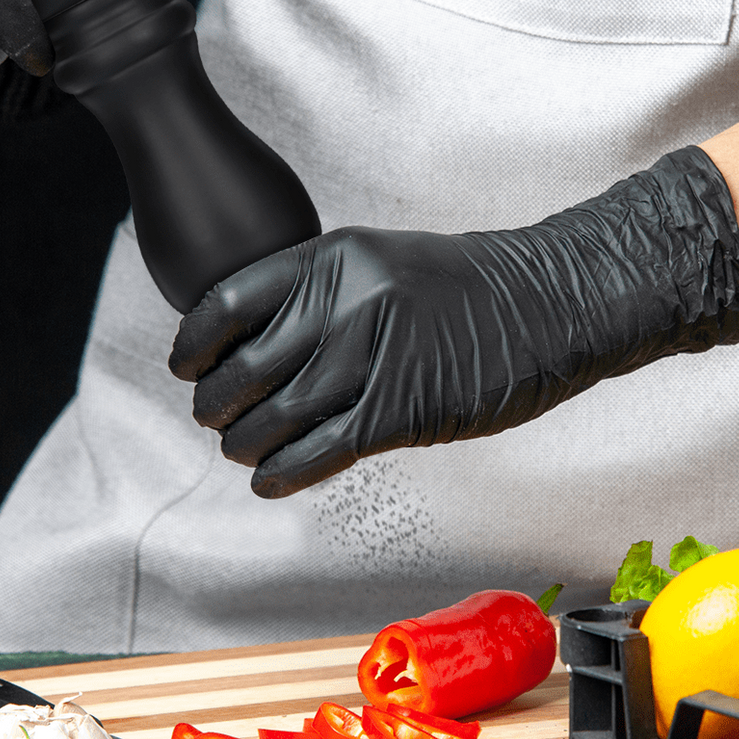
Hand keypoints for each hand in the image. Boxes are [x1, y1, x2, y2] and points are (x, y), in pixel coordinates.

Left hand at [169, 147, 738, 497]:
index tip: (187, 367)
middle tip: (214, 419)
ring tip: (243, 452)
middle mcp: (343, 302)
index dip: (194, 344)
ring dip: (246, 445)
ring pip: (275, 416)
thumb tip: (255, 341)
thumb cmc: (468, 288)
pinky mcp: (400, 410)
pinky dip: (284, 473)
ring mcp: (372, 356)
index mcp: (332, 257)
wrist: (551, 303)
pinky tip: (271, 481)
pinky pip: (318, 451)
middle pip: (242, 368)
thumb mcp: (383, 262)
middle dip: (216, 405)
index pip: (226, 302)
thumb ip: (320, 294)